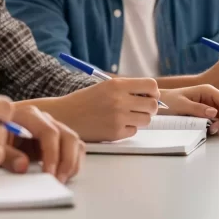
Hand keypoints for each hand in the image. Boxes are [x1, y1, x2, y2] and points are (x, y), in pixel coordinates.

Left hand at [3, 103, 84, 183]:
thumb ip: (7, 155)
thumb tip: (22, 166)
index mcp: (28, 116)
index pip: (49, 133)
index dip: (52, 155)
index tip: (49, 174)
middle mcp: (45, 119)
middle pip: (68, 136)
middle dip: (67, 161)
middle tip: (58, 181)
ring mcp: (53, 127)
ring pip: (74, 142)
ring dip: (72, 163)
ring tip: (62, 180)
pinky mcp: (57, 139)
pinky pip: (74, 148)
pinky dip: (73, 162)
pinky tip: (63, 175)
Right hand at [38, 78, 160, 141]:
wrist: (66, 115)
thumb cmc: (86, 100)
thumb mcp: (105, 86)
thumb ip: (127, 89)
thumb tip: (153, 96)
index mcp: (117, 85)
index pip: (151, 86)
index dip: (153, 92)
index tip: (148, 96)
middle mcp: (120, 100)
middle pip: (153, 105)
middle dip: (149, 107)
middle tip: (139, 108)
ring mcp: (118, 118)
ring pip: (146, 119)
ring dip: (139, 119)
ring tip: (125, 116)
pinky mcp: (115, 133)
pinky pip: (134, 131)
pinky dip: (128, 129)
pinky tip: (115, 124)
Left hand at [159, 85, 218, 134]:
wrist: (158, 104)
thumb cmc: (168, 101)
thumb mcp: (181, 105)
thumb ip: (198, 108)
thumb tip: (214, 112)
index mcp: (208, 91)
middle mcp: (211, 97)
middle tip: (214, 129)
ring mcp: (209, 106)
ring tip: (210, 130)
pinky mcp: (206, 114)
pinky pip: (216, 121)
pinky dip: (215, 127)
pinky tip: (208, 129)